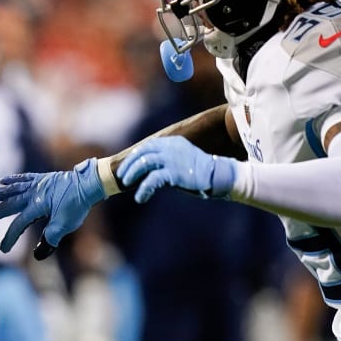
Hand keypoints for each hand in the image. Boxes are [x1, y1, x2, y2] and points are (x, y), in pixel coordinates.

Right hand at [0, 158, 105, 257]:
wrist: (88, 184)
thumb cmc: (77, 205)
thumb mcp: (65, 225)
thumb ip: (51, 239)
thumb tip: (39, 254)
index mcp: (37, 206)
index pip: (19, 224)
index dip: (10, 237)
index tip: (4, 249)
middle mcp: (33, 194)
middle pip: (9, 205)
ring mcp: (36, 184)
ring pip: (12, 190)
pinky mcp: (41, 178)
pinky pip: (24, 178)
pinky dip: (13, 180)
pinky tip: (3, 181)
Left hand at [118, 136, 236, 202]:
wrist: (218, 176)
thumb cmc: (199, 171)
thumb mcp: (181, 159)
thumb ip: (166, 159)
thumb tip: (147, 167)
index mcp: (172, 142)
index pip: (147, 146)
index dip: (135, 156)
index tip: (127, 166)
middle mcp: (171, 147)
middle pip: (142, 153)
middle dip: (129, 165)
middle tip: (122, 177)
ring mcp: (172, 159)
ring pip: (144, 163)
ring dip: (132, 174)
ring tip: (127, 184)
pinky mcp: (174, 172)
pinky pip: (152, 180)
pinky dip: (143, 189)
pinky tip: (140, 198)